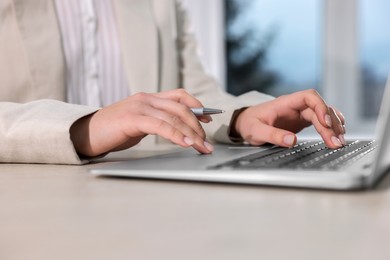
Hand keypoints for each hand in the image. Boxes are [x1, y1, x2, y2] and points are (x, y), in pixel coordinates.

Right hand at [70, 89, 213, 156]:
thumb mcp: (138, 123)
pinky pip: (161, 125)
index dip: (197, 106)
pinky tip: (186, 144)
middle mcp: (145, 99)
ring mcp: (139, 107)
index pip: (179, 96)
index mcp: (148, 98)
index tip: (209, 118)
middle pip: (181, 108)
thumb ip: (156, 121)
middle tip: (206, 142)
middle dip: (198, 125)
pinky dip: (176, 135)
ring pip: (174, 117)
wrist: (84, 134)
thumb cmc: (112, 131)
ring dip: (192, 133)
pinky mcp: (133, 119)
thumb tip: (176, 129)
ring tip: (201, 147)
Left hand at [233, 89, 345, 147]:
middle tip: (335, 142)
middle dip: (330, 124)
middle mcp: (295, 106)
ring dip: (333, 127)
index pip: (308, 96)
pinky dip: (330, 127)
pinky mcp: (302, 121)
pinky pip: (320, 120)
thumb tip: (292, 140)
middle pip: (319, 108)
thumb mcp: (256, 131)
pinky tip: (338, 133)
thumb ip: (273, 135)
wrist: (244, 123)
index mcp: (285, 103)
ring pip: (323, 114)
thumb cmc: (249, 123)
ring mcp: (300, 112)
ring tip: (339, 142)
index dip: (320, 106)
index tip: (325, 122)